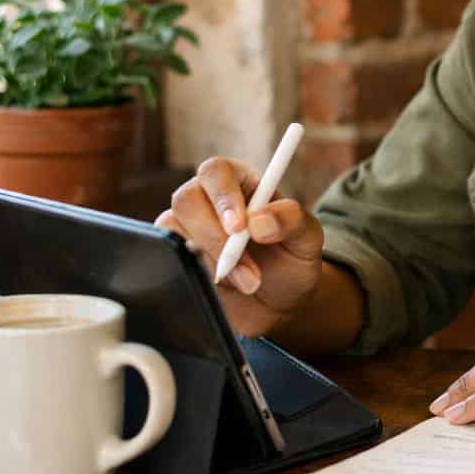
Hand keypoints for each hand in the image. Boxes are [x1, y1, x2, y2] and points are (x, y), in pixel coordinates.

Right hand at [154, 156, 324, 337]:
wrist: (278, 302)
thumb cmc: (291, 260)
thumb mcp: (307, 238)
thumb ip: (292, 220)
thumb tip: (259, 220)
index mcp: (239, 181)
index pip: (217, 171)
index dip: (223, 195)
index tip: (240, 227)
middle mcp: (207, 198)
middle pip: (187, 199)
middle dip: (216, 238)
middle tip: (248, 271)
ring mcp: (186, 227)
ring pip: (173, 230)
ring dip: (210, 262)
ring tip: (247, 283)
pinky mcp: (175, 255)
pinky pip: (167, 257)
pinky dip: (194, 274)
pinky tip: (222, 287)